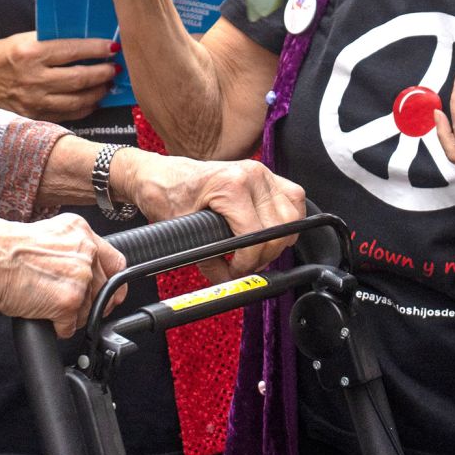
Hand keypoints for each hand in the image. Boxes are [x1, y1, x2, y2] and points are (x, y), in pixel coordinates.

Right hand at [0, 32, 116, 121]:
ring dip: (98, 92)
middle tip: (115, 68)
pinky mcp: (33, 116)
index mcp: (31, 53)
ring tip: (108, 84)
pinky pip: (67, 114)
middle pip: (79, 78)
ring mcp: (33, 101)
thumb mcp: (27, 39)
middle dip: (103, 73)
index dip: (97, 49)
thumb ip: (55, 42)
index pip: (73, 50)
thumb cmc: (5, 54)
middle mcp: (33, 78)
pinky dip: (84, 108)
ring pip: (76, 100)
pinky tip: (93, 100)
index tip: (113, 47)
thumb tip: (90, 44)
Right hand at [0, 213, 127, 337]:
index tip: (108, 293)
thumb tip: (83, 272)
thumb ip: (71, 251)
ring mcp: (80, 277)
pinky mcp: (69, 302)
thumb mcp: (46, 237)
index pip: (115, 262)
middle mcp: (85, 252)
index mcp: (81, 232)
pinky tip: (40, 312)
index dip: (111, 283)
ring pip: (89, 311)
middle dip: (88, 303)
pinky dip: (56, 327)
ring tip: (44, 303)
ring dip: (69, 316)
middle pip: (104, 290)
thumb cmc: (2, 249)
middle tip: (68, 305)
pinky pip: (71, 327)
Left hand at [112, 149, 306, 280]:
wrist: (161, 175)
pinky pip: (293, 199)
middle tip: (245, 266)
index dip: (247, 263)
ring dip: (278, 240)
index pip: (256, 235)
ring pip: (292, 214)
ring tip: (257, 252)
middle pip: (279, 228)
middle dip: (264, 256)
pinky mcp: (265, 175)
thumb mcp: (183, 233)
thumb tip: (229, 281)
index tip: (236, 272)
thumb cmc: (168, 195)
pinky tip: (271, 233)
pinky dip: (287, 220)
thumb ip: (209, 260)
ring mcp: (261, 172)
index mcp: (230, 185)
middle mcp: (251, 174)